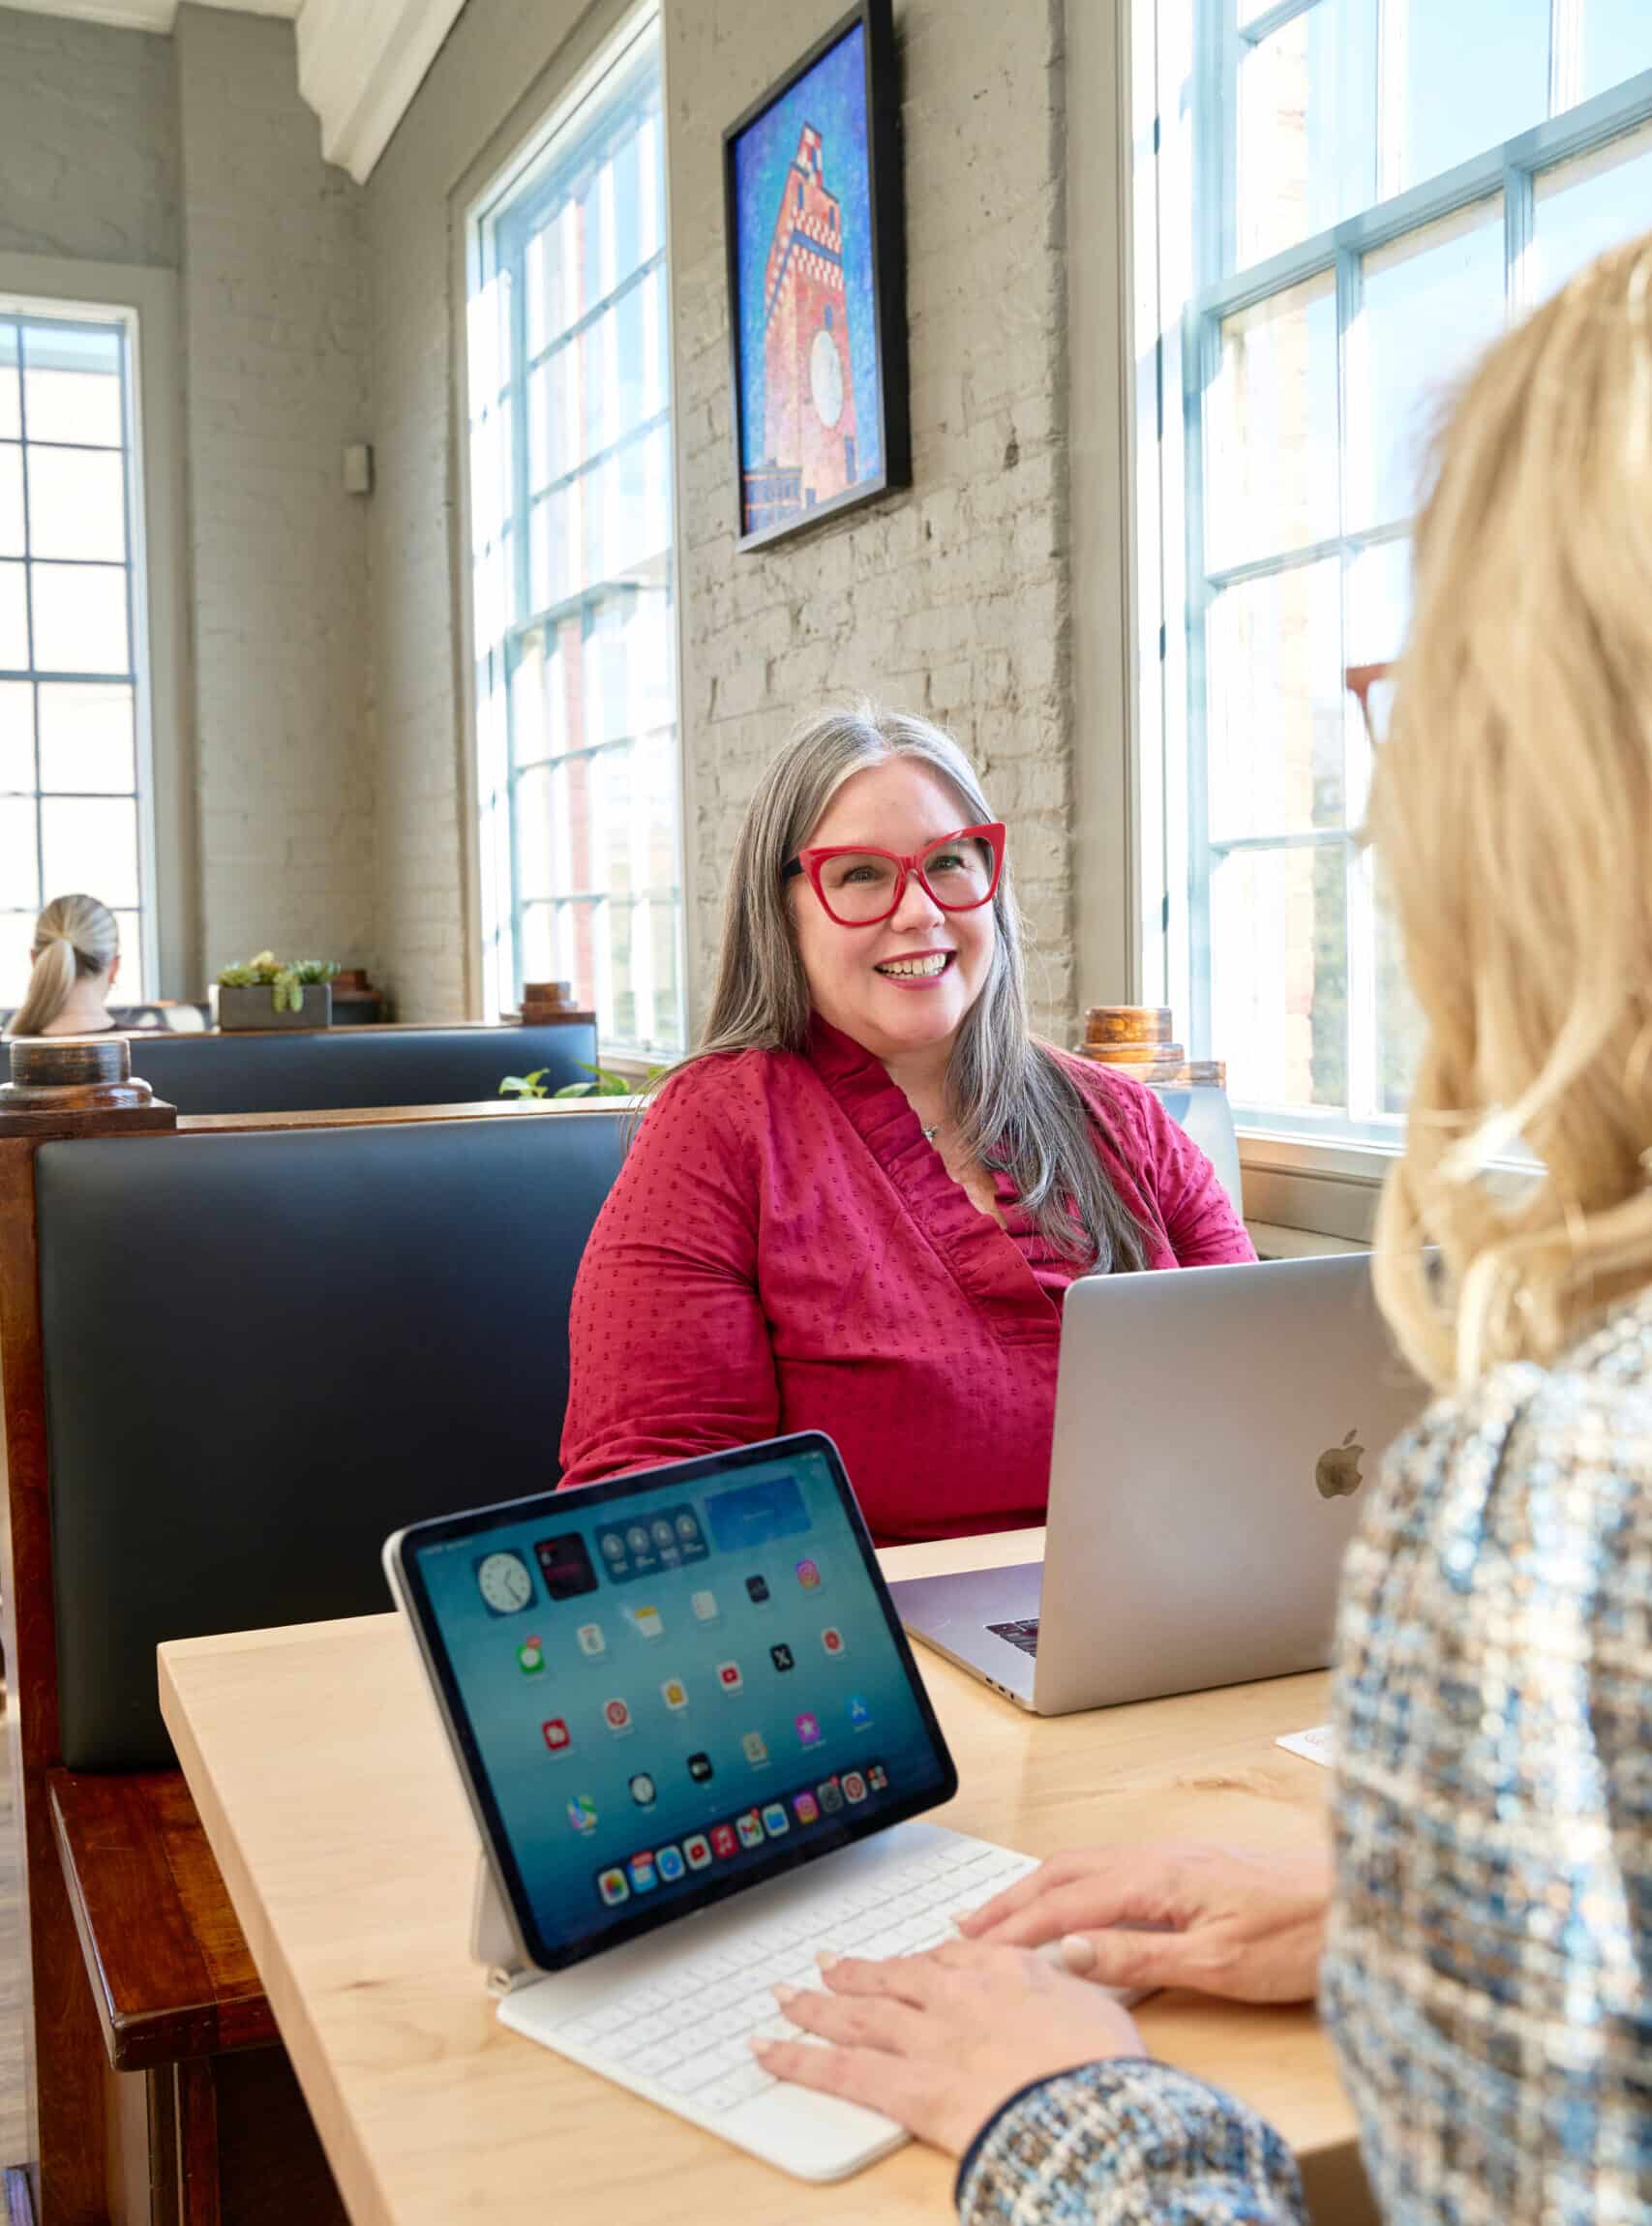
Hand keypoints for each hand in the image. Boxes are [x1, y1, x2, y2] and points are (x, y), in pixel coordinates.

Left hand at [753, 1939, 1144, 2156]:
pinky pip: (839, 2071)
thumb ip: (1072, 1990)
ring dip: (816, 2004)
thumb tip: (1074, 1984)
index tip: (906, 1961)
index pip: (951, 1957)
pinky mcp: (906, 2088)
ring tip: (787, 1995)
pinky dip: (796, 2060)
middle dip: (855, 1972)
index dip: (920, 1961)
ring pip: (857, 2013)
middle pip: (894, 1977)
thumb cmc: (1104, 2069)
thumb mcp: (1101, 2011)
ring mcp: (927, 2039)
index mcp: (1005, 1971)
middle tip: (825, 1964)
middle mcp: (957, 1995)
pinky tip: (767, 2051)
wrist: (1089, 2110)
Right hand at [957, 1840, 1329, 2002]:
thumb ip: (1138, 1955)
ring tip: (1000, 1912)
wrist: (1357, 1901)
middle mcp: (1158, 1856)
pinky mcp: (1191, 1866)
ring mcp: (1174, 1856)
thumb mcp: (1216, 1964)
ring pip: (1084, 1864)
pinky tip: (1069, 1900)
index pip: (1065, 1902)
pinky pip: (1109, 1866)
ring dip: (1036, 1888)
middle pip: (1063, 1872)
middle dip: (1010, 1900)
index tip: (974, 1950)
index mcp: (1157, 1878)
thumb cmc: (1299, 1935)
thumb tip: (1067, 1951)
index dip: (1016, 1928)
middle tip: (965, 1928)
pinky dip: (1070, 1883)